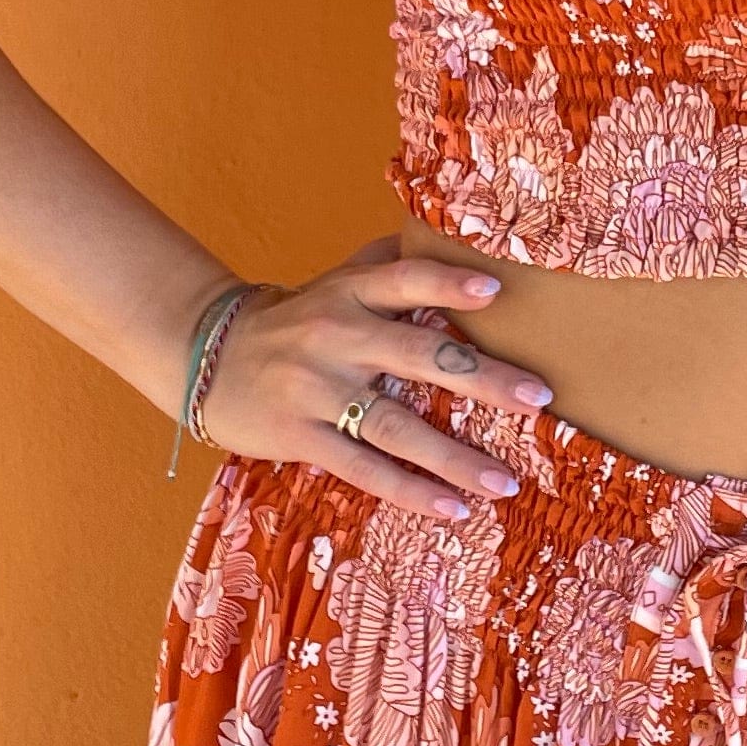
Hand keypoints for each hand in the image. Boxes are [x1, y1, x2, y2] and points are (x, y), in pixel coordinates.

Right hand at [199, 232, 554, 522]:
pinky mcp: (302, 436)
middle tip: (540, 398)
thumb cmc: (293, 320)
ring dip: (457, 458)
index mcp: (349, 293)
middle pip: (420, 356)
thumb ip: (385, 264)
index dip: (448, 282)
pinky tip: (454, 509)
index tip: (496, 291)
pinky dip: (412, 491)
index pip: (404, 279)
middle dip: (485, 378)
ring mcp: (318, 390)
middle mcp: (337, 336)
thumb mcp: (332, 282)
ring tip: (506, 482)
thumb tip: (449, 236)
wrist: (207, 357)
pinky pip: (365, 468)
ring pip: (398, 426)